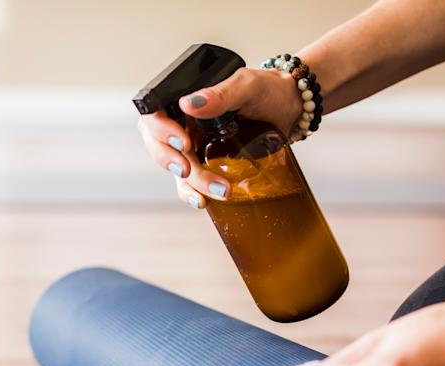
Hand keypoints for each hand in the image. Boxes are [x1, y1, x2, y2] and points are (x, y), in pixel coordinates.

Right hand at [136, 67, 300, 208]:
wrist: (291, 108)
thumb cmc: (269, 89)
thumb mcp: (248, 85)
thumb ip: (221, 93)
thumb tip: (190, 104)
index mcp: (184, 99)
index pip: (153, 114)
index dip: (159, 131)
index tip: (183, 142)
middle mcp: (183, 123)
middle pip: (159, 145)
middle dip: (171, 161)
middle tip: (188, 169)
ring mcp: (194, 146)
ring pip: (177, 168)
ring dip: (191, 183)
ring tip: (218, 190)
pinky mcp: (208, 164)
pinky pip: (191, 183)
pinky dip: (194, 193)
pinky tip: (205, 201)